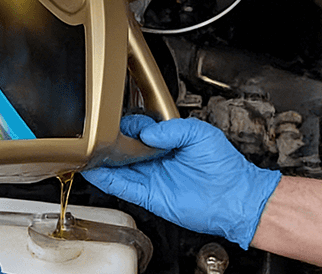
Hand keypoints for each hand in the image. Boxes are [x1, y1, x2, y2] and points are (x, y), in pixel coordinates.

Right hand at [83, 115, 280, 248]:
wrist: (234, 197)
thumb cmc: (225, 167)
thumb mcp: (201, 134)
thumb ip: (173, 129)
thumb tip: (148, 133)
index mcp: (169, 141)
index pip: (139, 129)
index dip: (128, 126)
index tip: (120, 123)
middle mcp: (157, 159)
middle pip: (124, 148)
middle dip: (109, 142)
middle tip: (96, 136)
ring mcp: (152, 178)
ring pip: (118, 168)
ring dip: (102, 161)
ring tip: (86, 152)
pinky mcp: (149, 196)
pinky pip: (123, 187)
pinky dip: (106, 180)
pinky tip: (94, 170)